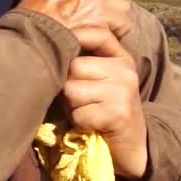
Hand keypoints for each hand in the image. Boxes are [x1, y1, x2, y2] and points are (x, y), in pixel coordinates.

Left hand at [62, 26, 148, 180]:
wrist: (132, 146)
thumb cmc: (107, 111)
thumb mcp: (103, 80)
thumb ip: (86, 61)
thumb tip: (48, 44)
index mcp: (121, 57)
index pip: (96, 34)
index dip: (75, 36)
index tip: (61, 50)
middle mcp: (125, 69)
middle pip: (74, 66)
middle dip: (68, 84)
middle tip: (78, 99)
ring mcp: (123, 90)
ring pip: (72, 90)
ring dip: (71, 106)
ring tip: (85, 112)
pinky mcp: (118, 113)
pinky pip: (79, 114)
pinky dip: (79, 123)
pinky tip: (92, 125)